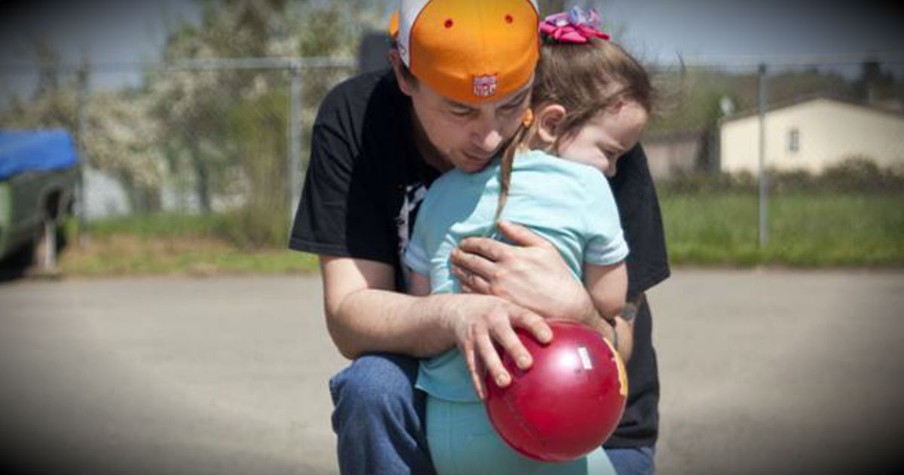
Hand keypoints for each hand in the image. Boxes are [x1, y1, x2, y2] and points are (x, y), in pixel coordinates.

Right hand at [441, 293, 551, 399]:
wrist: (459, 309)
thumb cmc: (498, 313)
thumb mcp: (512, 309)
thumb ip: (533, 323)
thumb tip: (567, 339)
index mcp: (508, 310)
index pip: (526, 317)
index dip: (537, 327)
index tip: (549, 339)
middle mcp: (492, 320)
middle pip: (504, 334)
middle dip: (514, 349)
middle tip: (527, 364)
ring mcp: (477, 334)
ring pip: (485, 352)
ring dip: (494, 367)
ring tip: (505, 383)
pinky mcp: (466, 347)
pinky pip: (472, 366)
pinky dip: (477, 381)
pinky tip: (485, 397)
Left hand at [451, 221, 595, 326]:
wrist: (567, 308)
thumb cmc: (558, 277)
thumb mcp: (545, 248)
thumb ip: (521, 233)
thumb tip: (501, 223)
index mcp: (511, 255)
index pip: (482, 245)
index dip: (470, 242)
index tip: (464, 242)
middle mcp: (500, 272)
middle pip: (471, 260)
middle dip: (460, 255)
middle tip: (454, 253)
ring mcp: (497, 291)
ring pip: (470, 278)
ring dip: (460, 270)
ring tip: (455, 266)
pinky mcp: (497, 306)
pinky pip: (475, 294)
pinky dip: (465, 287)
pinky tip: (463, 283)